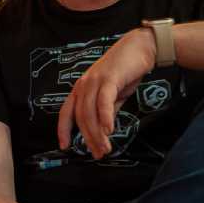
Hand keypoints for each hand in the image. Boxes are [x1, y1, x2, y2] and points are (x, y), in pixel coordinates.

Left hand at [57, 29, 153, 156]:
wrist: (140, 49)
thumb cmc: (126, 71)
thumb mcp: (113, 95)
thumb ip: (106, 110)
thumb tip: (103, 129)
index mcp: (81, 89)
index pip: (66, 113)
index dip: (63, 130)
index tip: (65, 147)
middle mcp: (83, 85)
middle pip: (81, 117)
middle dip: (89, 138)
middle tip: (98, 153)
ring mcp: (94, 81)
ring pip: (90, 112)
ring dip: (98, 133)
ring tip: (105, 148)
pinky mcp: (108, 79)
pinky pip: (103, 101)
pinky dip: (105, 117)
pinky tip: (110, 130)